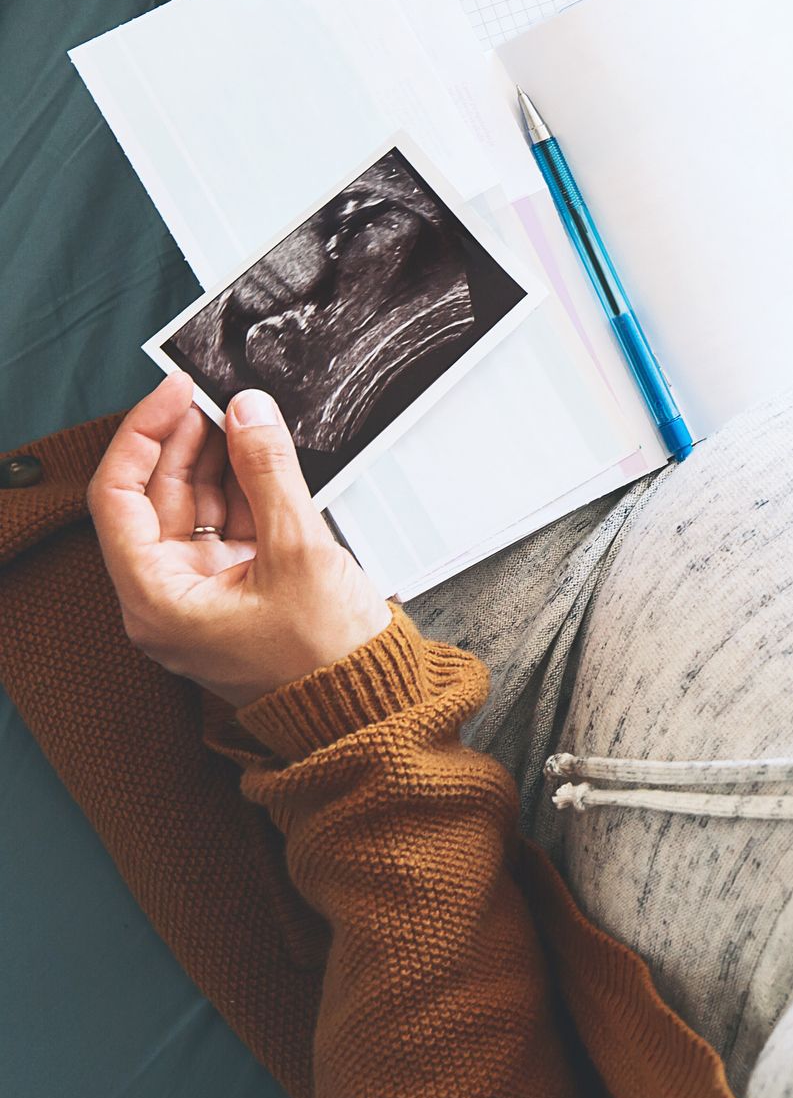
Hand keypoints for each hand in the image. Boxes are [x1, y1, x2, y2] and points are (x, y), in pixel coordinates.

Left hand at [87, 373, 393, 706]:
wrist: (368, 704)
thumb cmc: (327, 659)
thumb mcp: (300, 552)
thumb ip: (269, 473)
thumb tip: (247, 413)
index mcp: (158, 600)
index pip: (119, 497)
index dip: (144, 435)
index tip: (176, 393)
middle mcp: (167, 596)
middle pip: (153, 498)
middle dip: (184, 443)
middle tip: (217, 398)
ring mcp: (202, 591)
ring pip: (192, 507)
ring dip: (216, 460)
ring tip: (245, 419)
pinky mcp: (236, 587)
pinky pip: (226, 524)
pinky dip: (242, 488)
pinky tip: (261, 456)